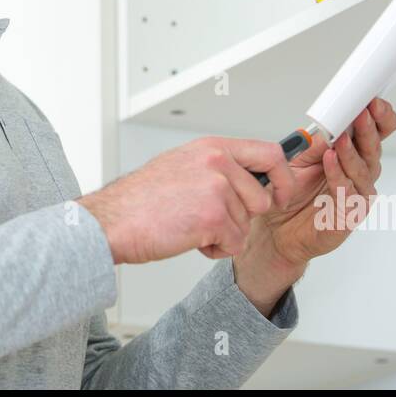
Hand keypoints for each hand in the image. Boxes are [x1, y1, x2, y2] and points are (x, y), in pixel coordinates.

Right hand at [77, 136, 294, 264]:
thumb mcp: (181, 166)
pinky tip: (189, 238)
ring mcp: (217, 187)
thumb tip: (245, 176)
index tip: (282, 193)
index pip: (269, 153)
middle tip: (213, 221)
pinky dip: (214, 249)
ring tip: (189, 225)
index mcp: (211, 147)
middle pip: (261, 198)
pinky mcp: (214, 216)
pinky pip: (234, 243)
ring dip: (222, 234)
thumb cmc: (139, 201)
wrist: (112, 221)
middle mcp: (217, 162)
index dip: (283, 178)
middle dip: (242, 217)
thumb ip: (215, 167)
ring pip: (245, 225)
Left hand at [235, 98, 395, 299]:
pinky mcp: (348, 215)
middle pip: (373, 148)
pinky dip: (338, 175)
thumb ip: (319, 140)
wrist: (277, 229)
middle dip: (369, 129)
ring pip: (362, 170)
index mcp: (354, 156)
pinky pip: (345, 192)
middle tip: (364, 111)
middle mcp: (360, 174)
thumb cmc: (292, 193)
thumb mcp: (301, 157)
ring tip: (341, 137)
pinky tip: (330, 161)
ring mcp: (357, 195)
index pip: (377, 133)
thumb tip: (332, 117)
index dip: (381, 118)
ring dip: (352, 151)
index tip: (374, 101)